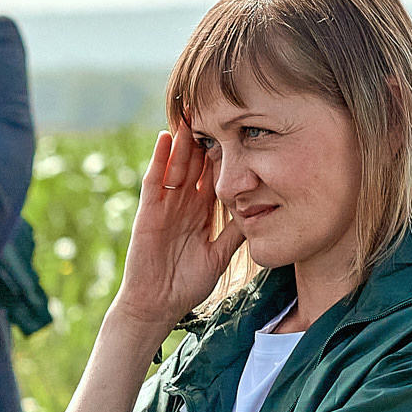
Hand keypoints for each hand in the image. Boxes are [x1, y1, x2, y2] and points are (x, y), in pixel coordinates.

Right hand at [109, 127, 243, 336]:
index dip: (227, 153)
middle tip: (217, 106)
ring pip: (176, 165)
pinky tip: (165, 136)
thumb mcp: (220, 254)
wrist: (157, 305)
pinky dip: (159, 158)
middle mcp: (184, 203)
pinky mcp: (149, 212)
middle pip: (195, 163)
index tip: (242, 128)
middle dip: (205, 137)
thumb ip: (236, 233)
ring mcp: (165, 205)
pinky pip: (155, 180)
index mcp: (201, 212)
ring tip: (191, 111)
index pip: (215, 175)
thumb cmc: (187, 284)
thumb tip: (263, 212)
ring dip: (183, 139)